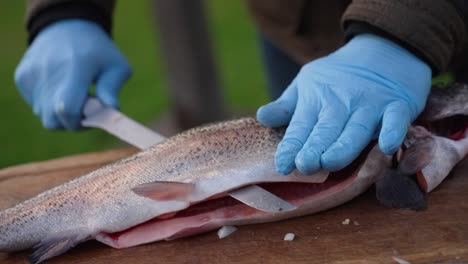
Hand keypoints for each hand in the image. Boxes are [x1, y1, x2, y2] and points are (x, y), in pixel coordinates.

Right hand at [15, 19, 131, 129]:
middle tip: (85, 106)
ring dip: (60, 113)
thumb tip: (111, 110)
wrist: (67, 25)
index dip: (81, 121)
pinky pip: (35, 104)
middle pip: (53, 121)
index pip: (68, 110)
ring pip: (44, 114)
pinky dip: (49, 102)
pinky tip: (60, 86)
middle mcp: (49, 73)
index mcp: (75, 69)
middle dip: (72, 122)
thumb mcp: (117, 66)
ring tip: (73, 93)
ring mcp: (32, 75)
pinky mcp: (22, 78)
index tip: (93, 113)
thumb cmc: (98, 51)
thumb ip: (112, 90)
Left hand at [257, 34, 431, 174]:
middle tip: (304, 165)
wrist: (384, 50)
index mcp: (316, 99)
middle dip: (314, 147)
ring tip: (330, 162)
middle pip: (327, 129)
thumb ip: (286, 106)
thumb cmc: (339, 76)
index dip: (291, 146)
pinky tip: (386, 146)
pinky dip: (393, 131)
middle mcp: (342, 102)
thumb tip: (261, 117)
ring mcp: (371, 103)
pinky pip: (396, 119)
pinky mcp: (397, 105)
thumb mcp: (307, 84)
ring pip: (356, 128)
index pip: (301, 126)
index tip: (282, 165)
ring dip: (344, 145)